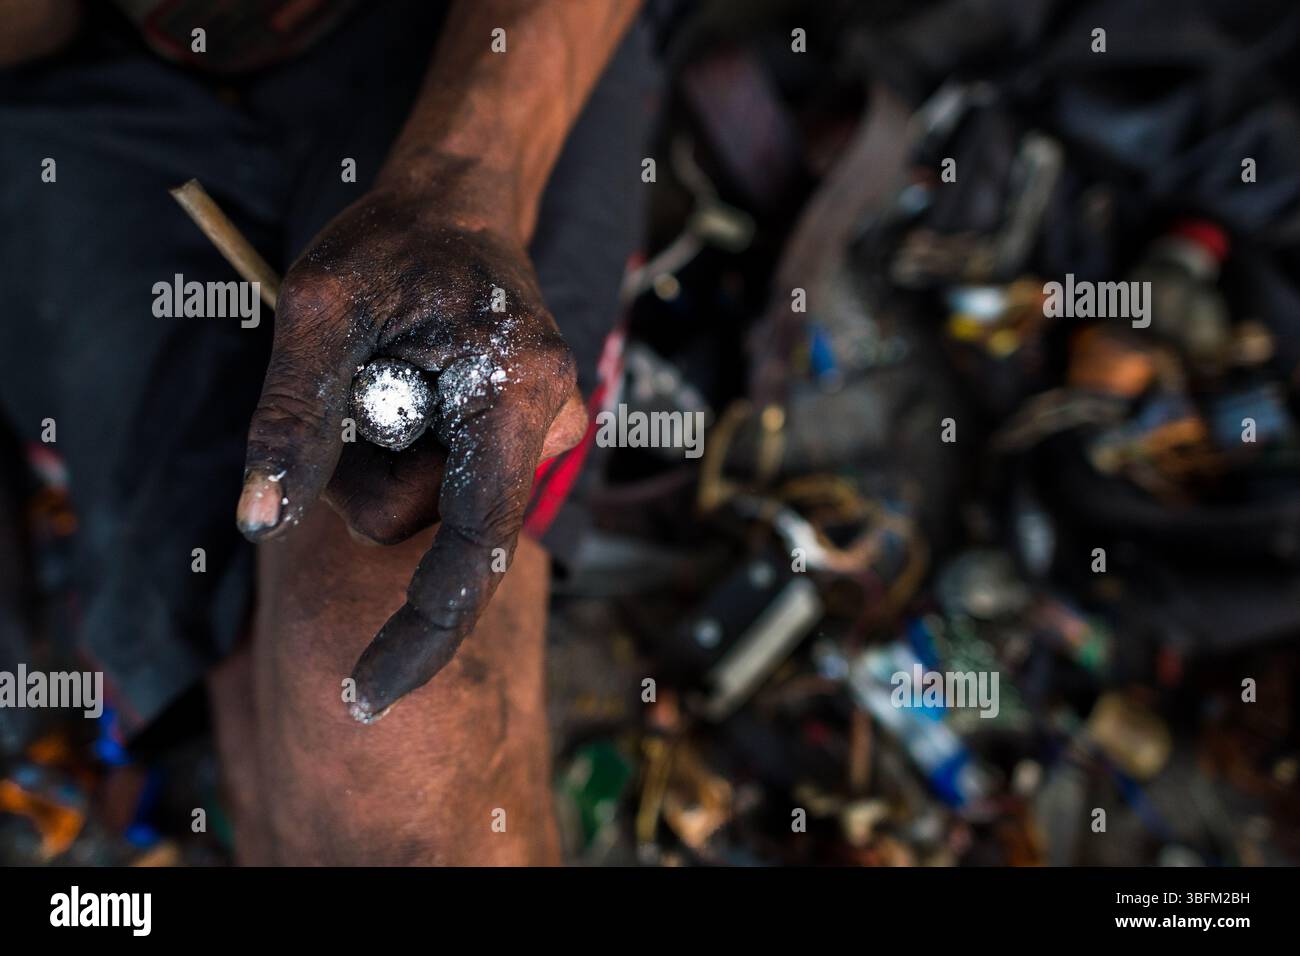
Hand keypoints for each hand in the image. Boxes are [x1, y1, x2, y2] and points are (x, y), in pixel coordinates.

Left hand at [235, 184, 586, 720]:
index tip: (362, 701)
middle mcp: (551, 424)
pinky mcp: (523, 439)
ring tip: (391, 368)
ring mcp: (546, 434)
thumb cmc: (393, 241)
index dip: (419, 632)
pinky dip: (405, 451)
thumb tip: (258, 523)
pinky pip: (443, 486)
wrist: (460, 201)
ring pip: (428, 509)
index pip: (475, 549)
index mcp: (515, 395)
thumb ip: (292, 419)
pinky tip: (414, 386)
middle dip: (367, 475)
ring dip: (381, 456)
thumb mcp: (320, 310)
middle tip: (362, 373)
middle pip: (426, 525)